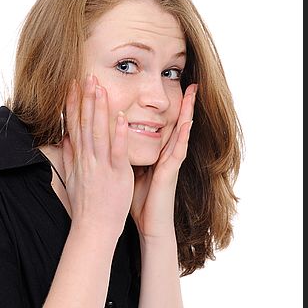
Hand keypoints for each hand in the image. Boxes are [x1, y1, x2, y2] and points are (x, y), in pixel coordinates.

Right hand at [58, 74, 134, 239]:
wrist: (94, 227)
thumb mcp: (72, 178)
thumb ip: (70, 157)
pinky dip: (119, 133)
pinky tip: (121, 116)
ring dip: (100, 109)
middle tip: (88, 76)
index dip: (73, 103)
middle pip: (86, 123)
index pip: (74, 125)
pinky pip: (117, 151)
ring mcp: (101, 165)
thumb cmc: (86, 205)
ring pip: (99, 132)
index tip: (73, 85)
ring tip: (101, 88)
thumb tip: (65, 139)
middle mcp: (88, 158)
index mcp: (80, 158)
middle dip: (86, 98)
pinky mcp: (117, 174)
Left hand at [130, 83, 197, 238]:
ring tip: (193, 93)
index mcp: (157, 153)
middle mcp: (166, 154)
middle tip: (190, 82)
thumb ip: (128, 155)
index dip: (166, 107)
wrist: (149, 224)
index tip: (169, 89)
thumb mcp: (131, 171)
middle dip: (182, 103)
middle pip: (175, 123)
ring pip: (181, 132)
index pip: (163, 124)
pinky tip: (188, 122)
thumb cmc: (139, 200)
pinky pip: (179, 150)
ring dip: (187, 112)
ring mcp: (171, 162)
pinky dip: (184, 135)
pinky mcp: (171, 172)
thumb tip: (114, 139)